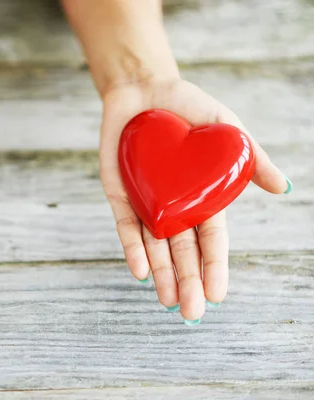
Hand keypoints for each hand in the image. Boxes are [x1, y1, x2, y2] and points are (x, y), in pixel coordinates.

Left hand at [100, 78, 289, 322]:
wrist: (143, 88)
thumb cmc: (188, 105)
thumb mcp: (226, 128)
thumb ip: (250, 158)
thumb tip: (283, 189)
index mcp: (203, 195)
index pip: (211, 239)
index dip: (214, 266)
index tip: (218, 295)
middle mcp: (175, 204)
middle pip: (182, 250)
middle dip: (187, 281)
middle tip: (190, 313)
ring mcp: (147, 201)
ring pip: (154, 245)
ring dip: (160, 274)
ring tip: (166, 302)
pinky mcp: (121, 193)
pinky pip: (126, 225)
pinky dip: (132, 247)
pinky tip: (140, 270)